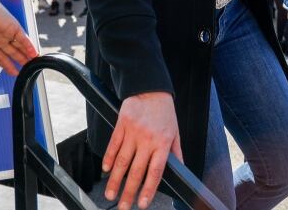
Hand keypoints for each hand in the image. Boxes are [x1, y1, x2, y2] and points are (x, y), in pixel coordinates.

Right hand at [0, 0, 37, 75]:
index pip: (0, 56)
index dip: (7, 65)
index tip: (13, 72)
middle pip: (12, 52)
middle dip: (20, 60)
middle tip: (28, 68)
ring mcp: (6, 32)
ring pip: (19, 46)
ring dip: (27, 54)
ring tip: (34, 63)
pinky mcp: (12, 27)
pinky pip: (23, 38)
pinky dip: (29, 46)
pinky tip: (34, 53)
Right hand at [103, 92, 181, 209]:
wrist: (151, 89)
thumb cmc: (165, 112)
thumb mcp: (175, 132)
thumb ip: (176, 152)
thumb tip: (181, 169)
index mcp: (162, 143)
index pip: (155, 171)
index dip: (149, 189)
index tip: (143, 203)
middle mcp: (147, 140)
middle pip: (136, 171)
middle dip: (129, 192)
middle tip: (123, 206)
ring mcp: (133, 133)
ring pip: (121, 162)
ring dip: (115, 181)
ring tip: (110, 195)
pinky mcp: (121, 125)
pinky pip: (113, 146)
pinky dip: (108, 159)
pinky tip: (106, 171)